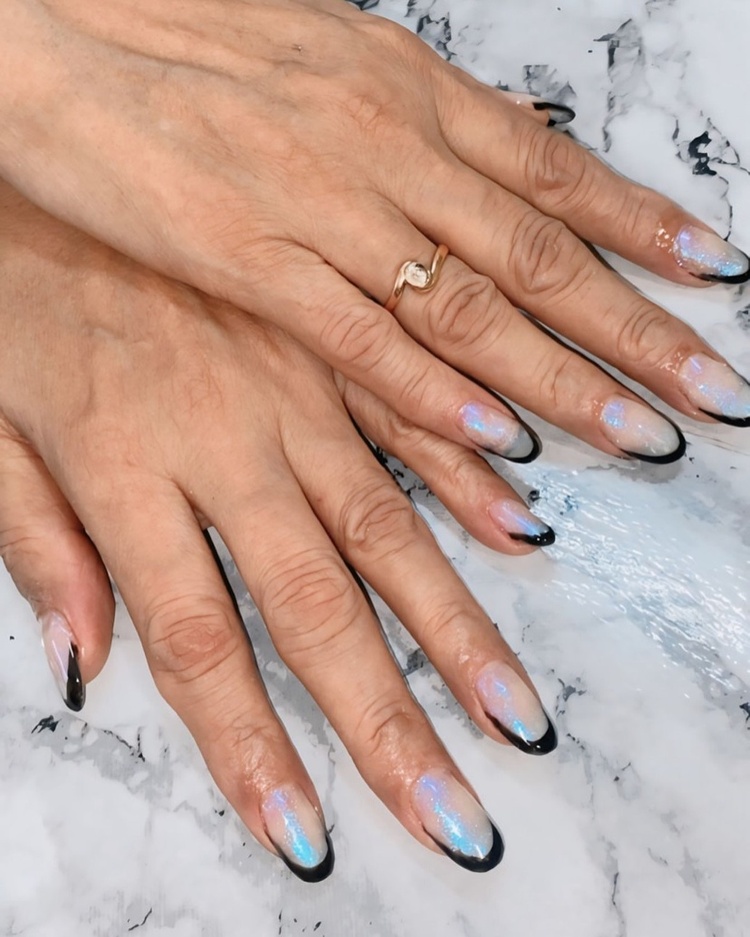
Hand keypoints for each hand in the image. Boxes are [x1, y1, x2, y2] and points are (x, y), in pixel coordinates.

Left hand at [0, 182, 556, 880]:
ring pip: (383, 529)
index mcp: (126, 478)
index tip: (310, 836)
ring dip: (454, 628)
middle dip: (385, 721)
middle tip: (457, 806)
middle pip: (313, 610)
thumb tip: (85, 671)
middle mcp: (223, 449)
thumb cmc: (7, 290)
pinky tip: (520, 530)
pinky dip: (464, 480)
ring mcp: (287, 391)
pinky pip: (405, 419)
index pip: (197, 648)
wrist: (47, 150)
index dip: (253, 750)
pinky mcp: (326, 339)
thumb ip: (36, 546)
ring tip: (514, 709)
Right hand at [2, 0, 747, 466]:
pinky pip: (360, 339)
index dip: (645, 228)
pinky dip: (433, 391)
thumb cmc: (190, 37)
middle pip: (540, 257)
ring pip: (470, 306)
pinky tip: (499, 437)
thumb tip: (475, 161)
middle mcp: (387, 148)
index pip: (556, 176)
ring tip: (640, 431)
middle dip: (638, 329)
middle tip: (713, 388)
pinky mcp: (248, 259)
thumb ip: (404, 120)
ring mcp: (322, 207)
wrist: (57, 32)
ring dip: (563, 376)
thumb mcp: (324, 54)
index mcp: (406, 91)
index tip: (718, 274)